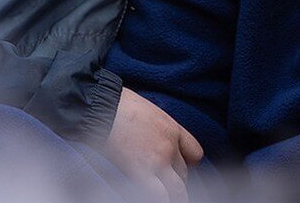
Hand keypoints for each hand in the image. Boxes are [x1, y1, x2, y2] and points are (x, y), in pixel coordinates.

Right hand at [103, 88, 203, 202]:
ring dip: (173, 195)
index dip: (187, 165)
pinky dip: (161, 200)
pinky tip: (156, 199)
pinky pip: (159, 195)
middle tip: (165, 187)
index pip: (195, 153)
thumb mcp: (149, 113)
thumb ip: (158, 130)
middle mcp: (171, 145)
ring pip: (177, 188)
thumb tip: (152, 142)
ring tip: (166, 198)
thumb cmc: (119, 106)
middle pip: (184, 173)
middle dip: (176, 182)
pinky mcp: (141, 171)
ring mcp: (159, 160)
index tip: (177, 170)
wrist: (104, 106)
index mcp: (173, 129)